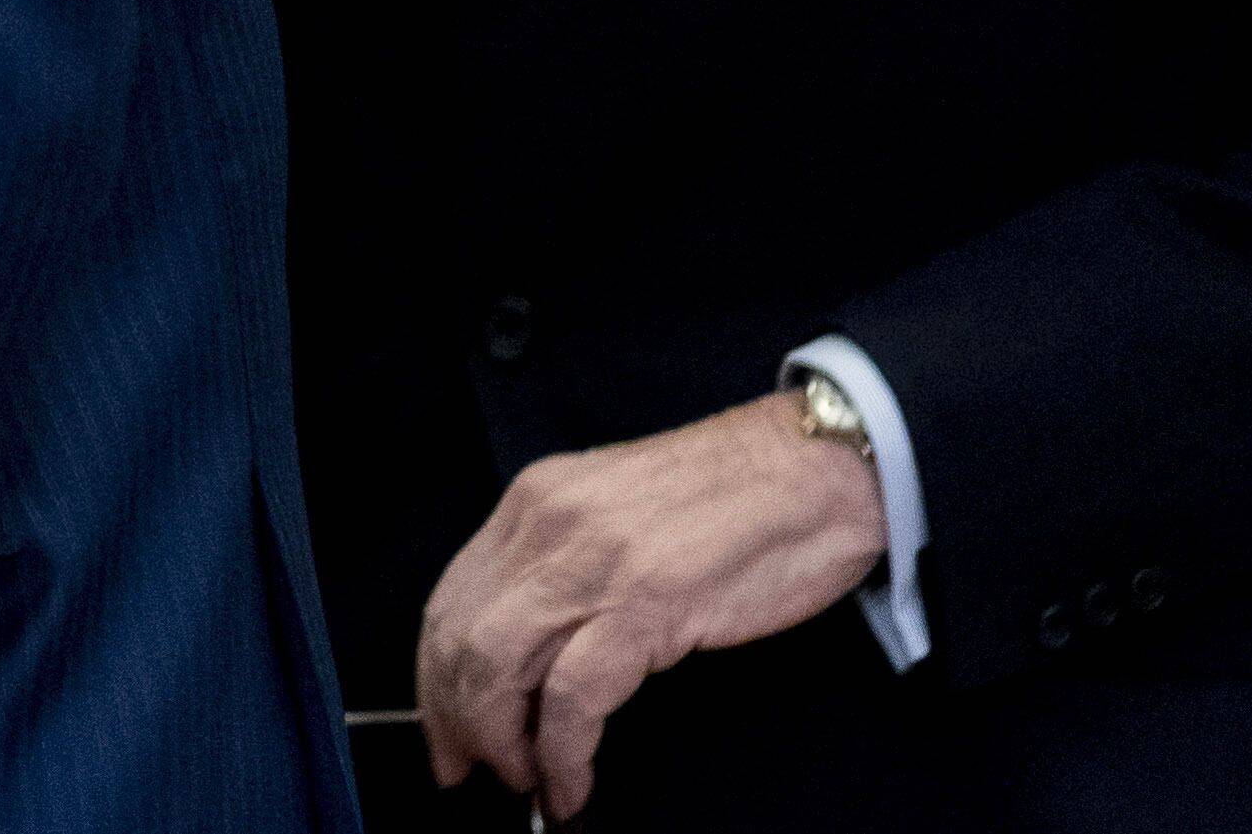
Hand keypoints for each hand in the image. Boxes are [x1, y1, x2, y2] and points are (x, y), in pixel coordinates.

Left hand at [417, 393, 884, 817]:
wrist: (818, 467)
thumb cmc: (735, 498)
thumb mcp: (619, 518)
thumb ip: (567, 567)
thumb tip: (530, 651)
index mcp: (537, 500)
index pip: (449, 599)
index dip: (433, 677)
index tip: (442, 728)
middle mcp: (549, 524)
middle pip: (458, 638)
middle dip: (453, 720)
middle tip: (468, 771)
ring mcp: (594, 562)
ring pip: (496, 669)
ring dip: (500, 743)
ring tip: (526, 783)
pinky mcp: (647, 602)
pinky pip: (573, 698)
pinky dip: (562, 755)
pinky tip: (572, 784)